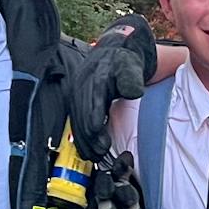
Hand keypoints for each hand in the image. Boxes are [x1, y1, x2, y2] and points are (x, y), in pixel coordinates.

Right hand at [69, 19, 155, 162]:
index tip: (100, 138)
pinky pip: (74, 121)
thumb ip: (132, 79)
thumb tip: (134, 92)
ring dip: (84, 140)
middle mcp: (81, 85)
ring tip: (94, 156)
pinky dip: (80, 136)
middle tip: (100, 153)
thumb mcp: (131, 67)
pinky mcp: (74, 100)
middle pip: (81, 114)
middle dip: (89, 136)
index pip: (93, 101)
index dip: (94, 120)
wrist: (112, 52)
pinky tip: (87, 150)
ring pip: (76, 120)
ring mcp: (75, 92)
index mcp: (95, 77)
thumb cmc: (124, 63)